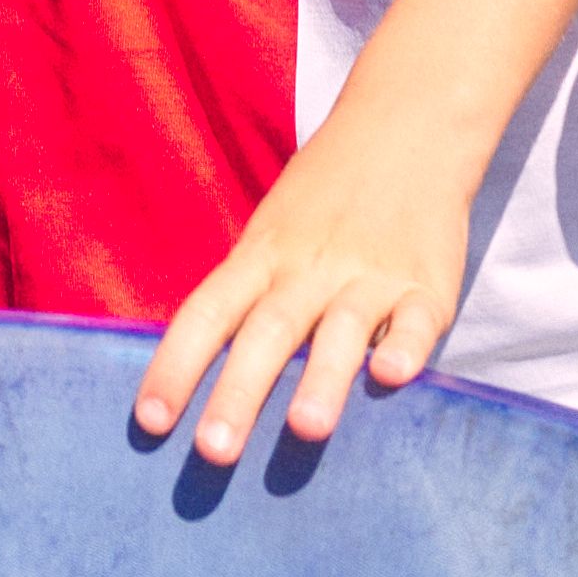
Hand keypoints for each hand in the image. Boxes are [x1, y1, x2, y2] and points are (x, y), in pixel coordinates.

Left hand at [130, 98, 476, 464]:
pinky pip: (416, 317)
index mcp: (262, 257)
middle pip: (268, 331)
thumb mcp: (272, 233)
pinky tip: (393, 376)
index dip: (176, 366)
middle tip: (214, 453)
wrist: (407, 124)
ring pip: (342, 329)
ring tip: (305, 430)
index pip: (207, 313)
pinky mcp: (428, 283)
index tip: (149, 423)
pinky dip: (407, 346)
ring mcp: (370, 274)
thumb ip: (246, 298)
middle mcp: (309, 268)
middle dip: (240, 393)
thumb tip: (198, 377)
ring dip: (324, 379)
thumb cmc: (325, 196)